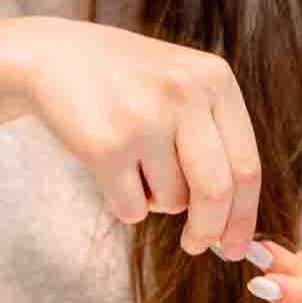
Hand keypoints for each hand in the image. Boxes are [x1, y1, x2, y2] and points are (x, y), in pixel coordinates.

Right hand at [0, 17, 260, 256]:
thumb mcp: (185, 89)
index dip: (244, 215)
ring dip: (155, 200)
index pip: (246, 165)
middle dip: (208, 229)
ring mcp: (145, 118)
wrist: (55, 56)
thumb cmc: (130, 85)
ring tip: (135, 163)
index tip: (236, 246)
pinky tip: (111, 167)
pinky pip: (132, 209)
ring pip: (172, 202)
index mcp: (216, 79)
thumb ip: (217, 142)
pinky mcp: (106, 144)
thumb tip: (234, 226)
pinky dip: (125, 204)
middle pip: (216, 191)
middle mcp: (185, 93)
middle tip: (196, 245)